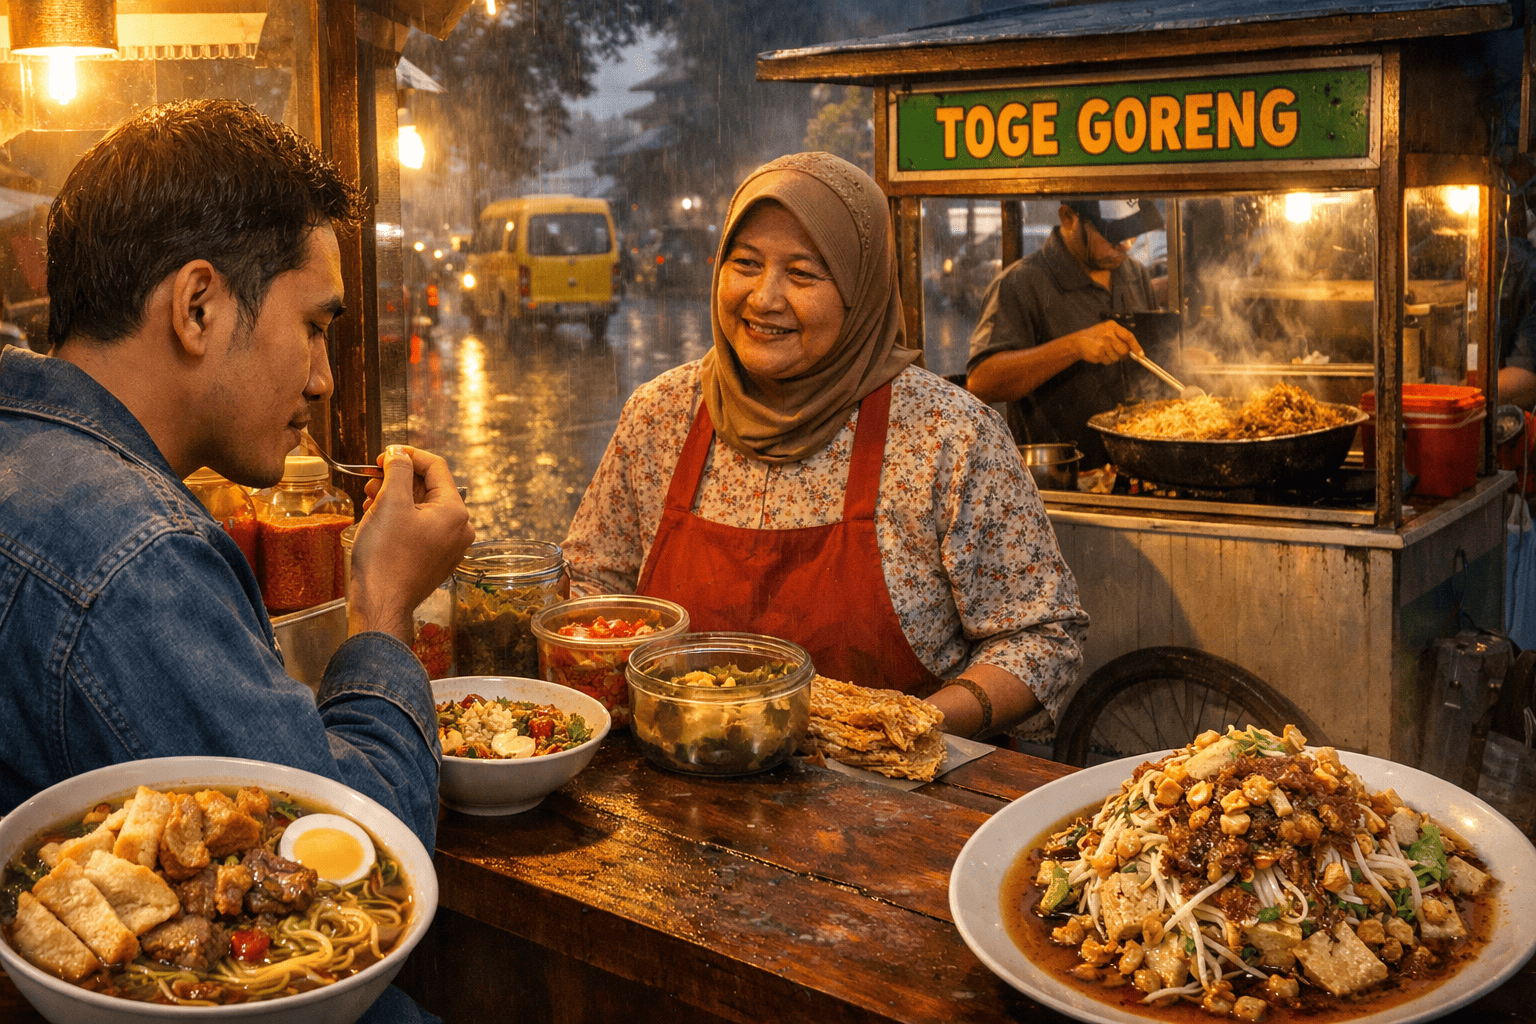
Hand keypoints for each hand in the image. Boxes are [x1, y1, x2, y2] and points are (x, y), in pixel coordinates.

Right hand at [347, 445, 474, 642]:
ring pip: (423, 508)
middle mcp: (459, 529)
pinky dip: (401, 517)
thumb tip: (399, 453)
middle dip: (400, 479)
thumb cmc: (386, 558)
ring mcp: (449, 546)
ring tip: (370, 498)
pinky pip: (420, 527)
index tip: (384, 455)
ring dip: (397, 497)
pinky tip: (378, 517)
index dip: (408, 456)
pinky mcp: (434, 558)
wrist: (381, 603)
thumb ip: (398, 471)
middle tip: (373, 479)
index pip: (436, 467)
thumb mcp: (391, 503)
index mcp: (455, 512)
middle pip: (430, 488)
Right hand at [1070, 320, 1141, 364]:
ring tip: (1104, 351)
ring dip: (1112, 357)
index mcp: (1112, 326)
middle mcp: (1107, 335)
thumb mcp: (1108, 329)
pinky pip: (1108, 362)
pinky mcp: (1097, 354)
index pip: (1128, 337)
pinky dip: (1105, 360)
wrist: (1078, 341)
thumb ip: (1121, 336)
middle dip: (1122, 354)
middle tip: (1117, 352)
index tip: (1141, 355)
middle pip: (1124, 350)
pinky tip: (1099, 354)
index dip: (1136, 347)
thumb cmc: (1096, 335)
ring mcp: (1102, 345)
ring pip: (1116, 358)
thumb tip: (1134, 350)